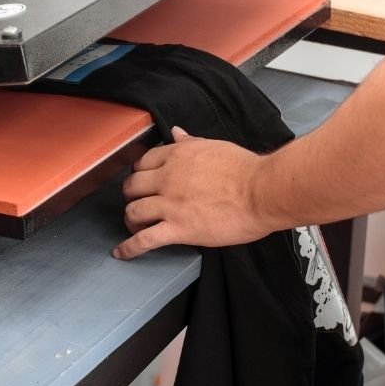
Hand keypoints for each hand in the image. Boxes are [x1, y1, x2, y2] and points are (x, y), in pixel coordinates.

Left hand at [114, 127, 272, 258]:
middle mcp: (168, 178)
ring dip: (130, 220)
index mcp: (176, 156)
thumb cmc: (245, 170)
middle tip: (137, 202)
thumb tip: (177, 133)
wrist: (262, 192)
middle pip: (132, 187)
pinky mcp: (178, 229)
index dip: (139, 174)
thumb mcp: (214, 147)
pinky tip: (122, 252)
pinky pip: (144, 240)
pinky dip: (129, 248)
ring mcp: (170, 204)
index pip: (142, 163)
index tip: (142, 182)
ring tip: (134, 226)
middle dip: (131, 196)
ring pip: (133, 212)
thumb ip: (190, 142)